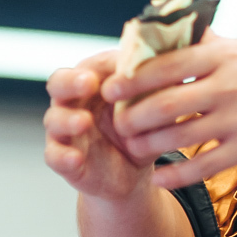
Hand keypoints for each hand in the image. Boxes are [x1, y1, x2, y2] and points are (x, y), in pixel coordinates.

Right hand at [43, 51, 149, 199]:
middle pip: (59, 83)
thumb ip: (161, 86)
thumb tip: (182, 65)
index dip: (100, 63)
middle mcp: (74, 102)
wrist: (133, 173)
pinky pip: (54, 156)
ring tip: (84, 123)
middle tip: (89, 83)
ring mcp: (66, 130)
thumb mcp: (155, 107)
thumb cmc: (141, 128)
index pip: (90, 64)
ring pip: (54, 119)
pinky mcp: (64, 159)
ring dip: (68, 120)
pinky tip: (75, 158)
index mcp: (95, 82)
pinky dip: (63, 157)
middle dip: (71, 82)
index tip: (118, 64)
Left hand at [102, 36, 236, 186]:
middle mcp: (228, 86)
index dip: (132, 77)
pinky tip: (160, 179)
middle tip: (117, 123)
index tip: (110, 86)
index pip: (166, 63)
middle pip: (164, 102)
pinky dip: (176, 175)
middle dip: (133, 115)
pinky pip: (203, 165)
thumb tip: (178, 28)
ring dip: (148, 145)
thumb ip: (215, 43)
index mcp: (227, 55)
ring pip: (177, 136)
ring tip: (133, 149)